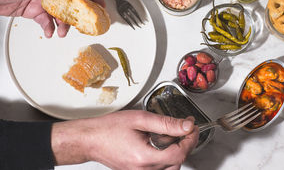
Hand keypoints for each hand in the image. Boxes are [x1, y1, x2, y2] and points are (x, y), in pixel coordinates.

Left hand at [0, 0, 104, 37]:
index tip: (100, 5)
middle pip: (72, 1)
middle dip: (80, 13)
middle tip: (86, 24)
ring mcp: (41, 0)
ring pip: (60, 13)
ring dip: (64, 24)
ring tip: (62, 31)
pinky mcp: (33, 10)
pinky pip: (47, 20)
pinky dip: (50, 27)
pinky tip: (49, 32)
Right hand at [51, 110, 198, 169]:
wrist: (89, 139)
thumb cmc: (109, 128)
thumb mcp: (140, 119)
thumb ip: (166, 123)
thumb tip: (186, 126)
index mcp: (144, 157)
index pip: (179, 154)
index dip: (190, 140)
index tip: (193, 128)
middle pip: (176, 163)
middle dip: (186, 146)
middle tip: (186, 130)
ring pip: (169, 168)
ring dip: (176, 153)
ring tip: (173, 136)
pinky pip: (158, 169)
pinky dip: (166, 158)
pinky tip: (162, 144)